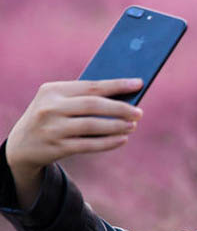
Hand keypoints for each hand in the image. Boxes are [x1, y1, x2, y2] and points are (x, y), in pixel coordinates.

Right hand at [6, 78, 143, 175]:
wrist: (22, 145)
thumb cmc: (51, 118)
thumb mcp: (58, 103)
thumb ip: (83, 99)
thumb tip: (123, 100)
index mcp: (52, 90)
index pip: (90, 86)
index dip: (117, 85)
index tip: (138, 83)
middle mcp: (50, 107)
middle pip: (93, 105)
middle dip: (120, 108)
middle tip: (140, 112)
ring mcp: (53, 128)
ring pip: (92, 125)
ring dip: (116, 126)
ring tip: (133, 125)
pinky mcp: (58, 147)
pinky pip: (89, 145)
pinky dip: (108, 142)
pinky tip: (123, 139)